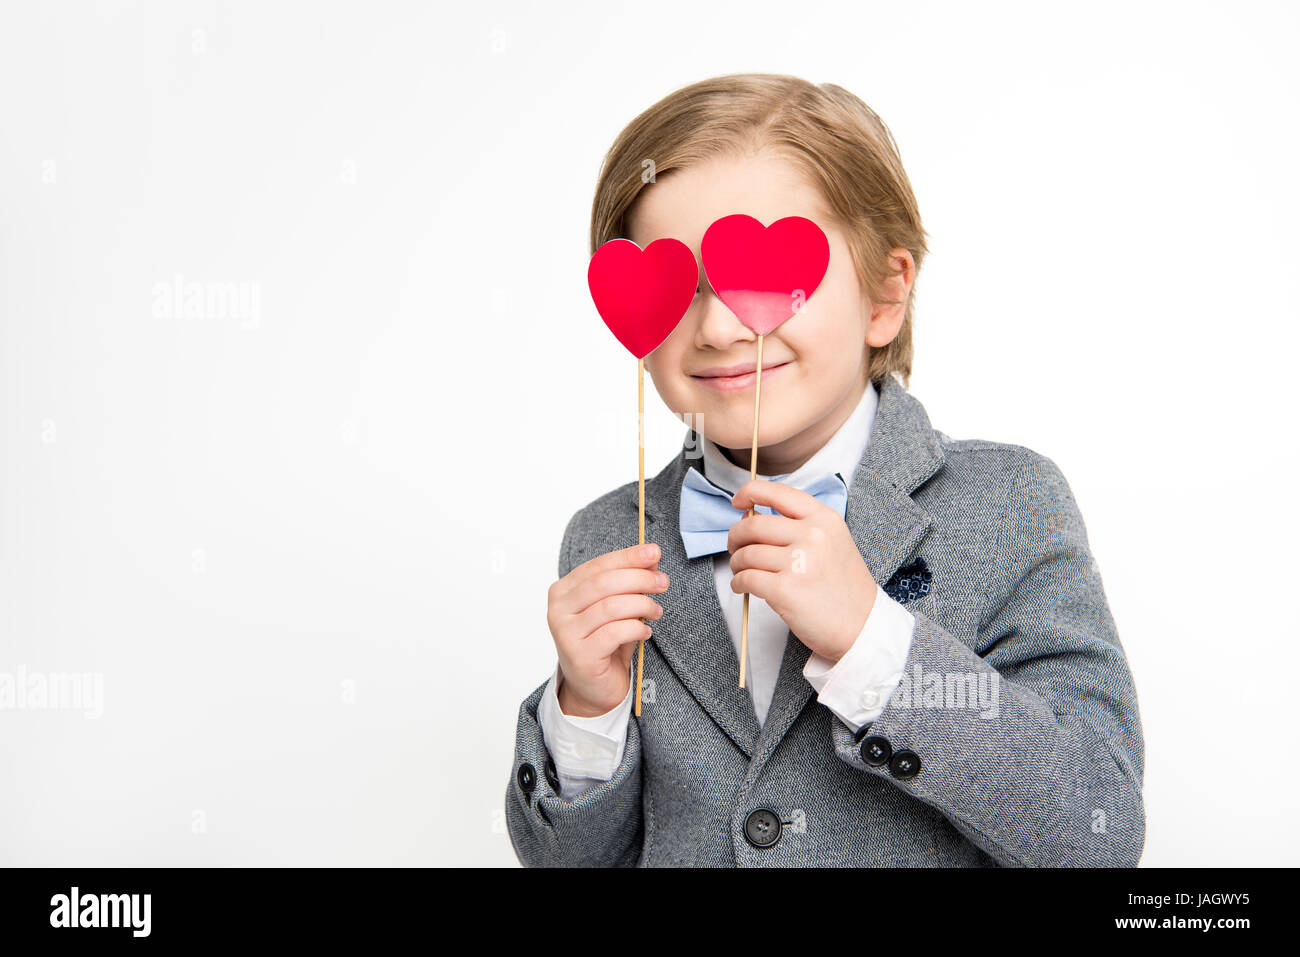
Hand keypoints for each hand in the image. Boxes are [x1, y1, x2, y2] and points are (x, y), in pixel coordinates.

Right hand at [547, 543, 667, 716]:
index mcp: (563, 591)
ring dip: (641, 605)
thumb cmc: (604, 643)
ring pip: (611, 607)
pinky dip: (636, 629)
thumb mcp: (617, 607)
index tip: (654, 552)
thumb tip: (651, 557)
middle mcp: (558, 610)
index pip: (598, 566)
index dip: (628, 557)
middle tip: (662, 582)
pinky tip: (645, 632)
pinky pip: (615, 632)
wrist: (592, 688)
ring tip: (656, 611)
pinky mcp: (580, 655)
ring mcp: (566, 633)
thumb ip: (630, 582)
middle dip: (639, 579)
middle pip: (604, 584)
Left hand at [728, 480, 875, 662]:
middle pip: (754, 525)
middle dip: (736, 537)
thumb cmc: (844, 587)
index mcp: (824, 519)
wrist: (862, 626)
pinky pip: (746, 578)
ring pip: (747, 553)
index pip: (778, 493)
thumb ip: (799, 526)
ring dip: (737, 563)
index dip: (751, 493)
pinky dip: (738, 582)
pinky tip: (743, 587)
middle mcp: (812, 535)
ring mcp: (799, 562)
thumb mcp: (833, 542)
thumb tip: (751, 518)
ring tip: (742, 572)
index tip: (738, 501)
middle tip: (735, 548)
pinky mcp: (785, 589)